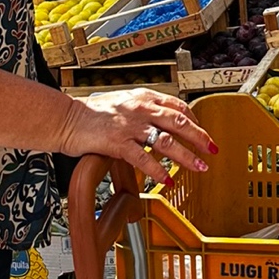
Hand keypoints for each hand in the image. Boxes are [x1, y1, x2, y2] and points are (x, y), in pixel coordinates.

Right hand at [56, 87, 216, 183]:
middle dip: (200, 137)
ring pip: (167, 141)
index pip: (178, 106)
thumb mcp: (124, 101)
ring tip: (199, 167)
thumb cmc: (92, 112)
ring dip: (186, 156)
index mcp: (144, 97)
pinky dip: (158, 171)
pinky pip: (143, 158)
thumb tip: (163, 118)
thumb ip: (144, 108)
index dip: (195, 120)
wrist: (66, 118)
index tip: (203, 132)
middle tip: (212, 150)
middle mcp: (141, 108)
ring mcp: (130, 126)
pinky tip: (167, 180)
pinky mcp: (118, 142)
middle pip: (179, 122)